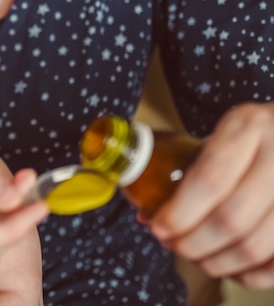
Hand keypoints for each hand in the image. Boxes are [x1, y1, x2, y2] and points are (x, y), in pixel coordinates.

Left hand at [150, 103, 273, 288]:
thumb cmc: (251, 138)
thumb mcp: (219, 137)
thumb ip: (185, 171)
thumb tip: (146, 215)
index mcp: (247, 127)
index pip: (210, 179)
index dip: (180, 213)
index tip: (159, 228)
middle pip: (231, 218)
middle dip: (193, 243)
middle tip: (173, 245)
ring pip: (255, 246)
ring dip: (217, 262)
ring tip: (196, 257)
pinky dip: (249, 275)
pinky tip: (230, 267)